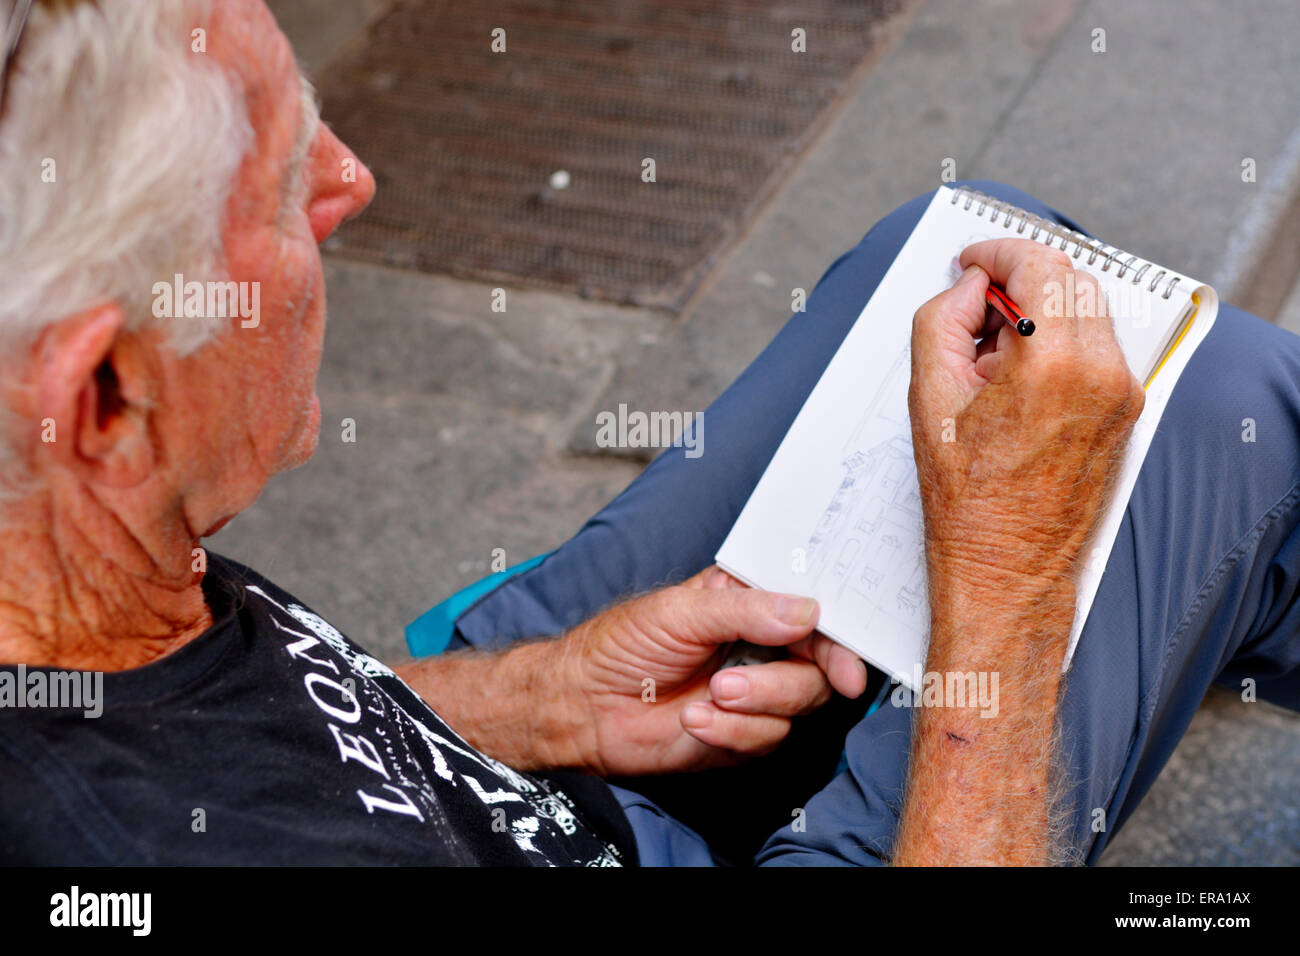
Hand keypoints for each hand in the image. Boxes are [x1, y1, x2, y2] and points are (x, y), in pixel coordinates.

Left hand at [563, 566, 868, 777]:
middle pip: (819, 670)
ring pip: (797, 708)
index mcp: (753, 604)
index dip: (840, 641)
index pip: (817, 616)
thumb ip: (746, 610)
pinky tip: (692, 719)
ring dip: (752, 706)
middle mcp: (764, 647)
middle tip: (734, 682)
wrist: (582, 703)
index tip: (848, 668)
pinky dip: (730, 732)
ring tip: (707, 696)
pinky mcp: (741, 735)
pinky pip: (765, 740)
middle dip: (785, 683)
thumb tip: (807, 613)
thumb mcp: (680, 611)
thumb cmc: (622, 643)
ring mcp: (756, 693)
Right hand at [893, 238, 1145, 865]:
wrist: (1007, 572)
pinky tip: (1017, 370)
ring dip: (1043, 306)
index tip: (971, 259)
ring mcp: (1121, 394)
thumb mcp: (930, 402)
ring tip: (992, 343)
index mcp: (1053, 365)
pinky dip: (1060, 338)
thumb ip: (942, 323)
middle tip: (975, 297)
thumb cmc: (968, 506)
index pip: (1039, 266)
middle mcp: (1101, 373)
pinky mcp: (1124, 413)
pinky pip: (1097, 347)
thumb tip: (967, 290)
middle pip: (1072, 279)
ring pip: (1089, 310)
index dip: (996, 252)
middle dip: (1021, 276)